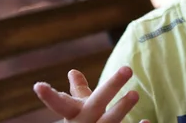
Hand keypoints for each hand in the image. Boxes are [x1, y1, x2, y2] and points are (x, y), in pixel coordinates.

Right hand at [33, 67, 148, 122]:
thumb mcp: (77, 110)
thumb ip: (78, 92)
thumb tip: (73, 71)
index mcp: (74, 114)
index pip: (61, 103)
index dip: (49, 96)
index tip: (38, 85)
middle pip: (95, 105)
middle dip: (111, 86)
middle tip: (128, 68)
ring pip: (109, 122)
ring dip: (122, 108)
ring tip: (135, 94)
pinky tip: (147, 122)